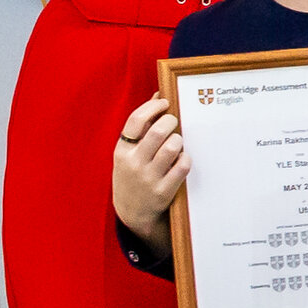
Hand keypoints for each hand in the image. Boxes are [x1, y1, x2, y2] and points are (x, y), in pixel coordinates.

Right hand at [109, 93, 185, 239]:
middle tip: (175, 122)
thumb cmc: (134, 174)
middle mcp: (134, 163)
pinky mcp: (164, 191)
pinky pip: (182, 165)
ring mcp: (149, 178)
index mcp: (122, 150)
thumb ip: (142, 125)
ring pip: (173, 147)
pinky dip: (185, 158)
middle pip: (158, 131)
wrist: (132, 213)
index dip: (153, 107)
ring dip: (179, 139)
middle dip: (171, 121)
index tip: (165, 102)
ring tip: (177, 142)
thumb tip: (159, 94)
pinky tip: (182, 158)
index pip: (136, 120)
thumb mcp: (129, 152)